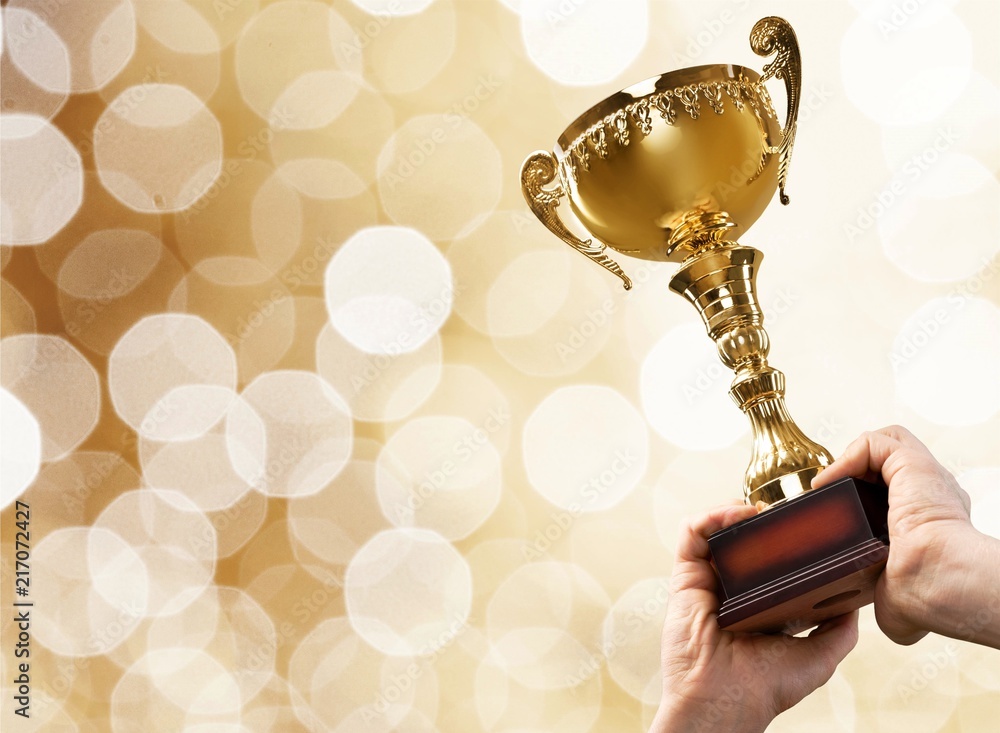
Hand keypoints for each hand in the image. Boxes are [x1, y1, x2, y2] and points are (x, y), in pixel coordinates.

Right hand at [650, 503, 858, 732]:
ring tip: (761, 509)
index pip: (769, 559)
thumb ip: (840, 629)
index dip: (785, 537)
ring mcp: (708, 579)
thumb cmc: (766, 688)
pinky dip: (712, 516)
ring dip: (736, 510)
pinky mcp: (686, 575)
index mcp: (760, 603)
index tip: (807, 524)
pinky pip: (692, 534)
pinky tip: (739, 514)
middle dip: (762, 518)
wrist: (724, 702)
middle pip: (743, 538)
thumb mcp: (820, 656)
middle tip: (786, 510)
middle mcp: (732, 587)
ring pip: (716, 529)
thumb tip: (859, 598)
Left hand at [813, 425, 999, 647]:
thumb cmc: (929, 598)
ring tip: (828, 484)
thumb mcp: (900, 600)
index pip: (897, 495)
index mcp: (931, 522)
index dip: (864, 498)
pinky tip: (830, 481)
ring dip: (850, 458)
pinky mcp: (913, 464)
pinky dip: (848, 455)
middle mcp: (932, 494)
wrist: (939, 584)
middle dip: (853, 472)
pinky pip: (876, 442)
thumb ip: (890, 598)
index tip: (838, 515)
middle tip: (828, 494)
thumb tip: (894, 618)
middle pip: (889, 465)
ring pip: (887, 443)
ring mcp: (924, 477)